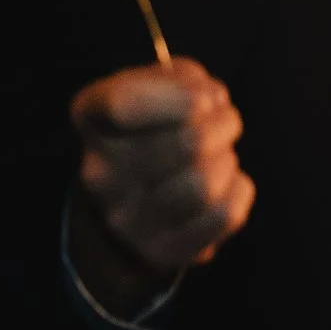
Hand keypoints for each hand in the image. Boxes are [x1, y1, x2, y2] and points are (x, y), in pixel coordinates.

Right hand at [68, 58, 253, 299]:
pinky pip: (224, 215)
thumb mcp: (166, 83)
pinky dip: (238, 191)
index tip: (207, 97)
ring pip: (204, 185)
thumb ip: (187, 80)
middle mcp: (98, 172)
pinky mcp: (160, 250)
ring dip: (227, 162)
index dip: (180, 96)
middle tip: (225, 122)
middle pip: (190, 142)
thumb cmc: (161, 123)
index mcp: (92, 119)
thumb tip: (209, 101)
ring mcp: (125, 218)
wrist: (138, 194)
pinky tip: (224, 185)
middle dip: (225, 124)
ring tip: (219, 156)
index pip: (123, 103)